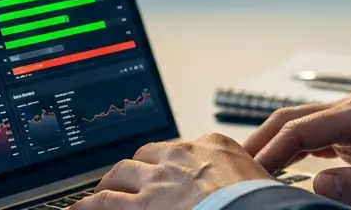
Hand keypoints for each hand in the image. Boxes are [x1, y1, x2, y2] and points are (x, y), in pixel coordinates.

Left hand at [73, 133, 271, 209]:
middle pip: (148, 155)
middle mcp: (182, 156)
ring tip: (99, 195)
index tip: (168, 171)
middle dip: (137, 168)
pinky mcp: (142, 206)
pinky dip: (88, 206)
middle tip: (130, 180)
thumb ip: (240, 178)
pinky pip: (103, 203)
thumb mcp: (258, 183)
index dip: (171, 163)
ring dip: (110, 184)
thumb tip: (244, 189)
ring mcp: (158, 180)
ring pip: (121, 173)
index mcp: (214, 146)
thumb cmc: (262, 205)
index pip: (183, 149)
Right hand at [244, 93, 350, 207]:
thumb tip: (316, 185)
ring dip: (275, 145)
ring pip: (301, 126)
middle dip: (260, 142)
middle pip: (291, 120)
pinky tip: (282, 169)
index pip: (299, 130)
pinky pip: (317, 138)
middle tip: (234, 168)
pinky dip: (294, 151)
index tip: (248, 173)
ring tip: (250, 170)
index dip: (270, 152)